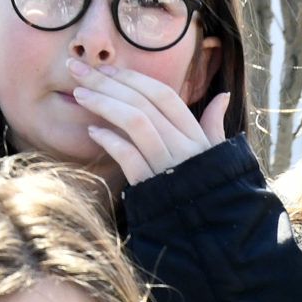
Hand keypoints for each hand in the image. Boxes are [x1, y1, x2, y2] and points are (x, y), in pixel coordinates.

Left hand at [70, 63, 225, 183]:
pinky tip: (92, 132)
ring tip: (79, 95)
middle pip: (143, 102)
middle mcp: (184, 147)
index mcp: (197, 136)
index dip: (133, 78)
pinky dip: (110, 141)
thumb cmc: (209, 192)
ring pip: (135, 122)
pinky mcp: (152, 187)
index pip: (163, 95)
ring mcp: (168, 167)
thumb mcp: (215, 156)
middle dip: (107, 82)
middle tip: (77, 70)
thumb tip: (223, 96)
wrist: (208, 233)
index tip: (106, 68)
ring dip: (104, 104)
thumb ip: (214, 125)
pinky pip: (129, 157)